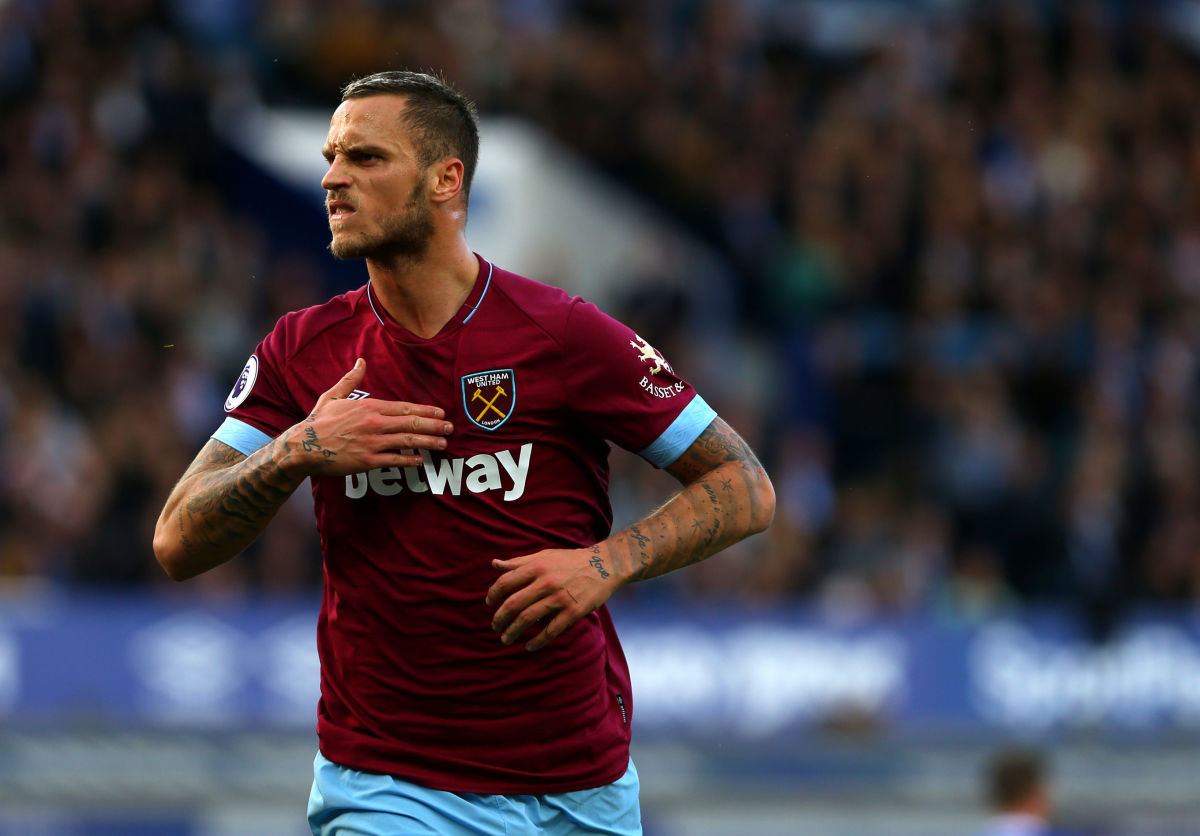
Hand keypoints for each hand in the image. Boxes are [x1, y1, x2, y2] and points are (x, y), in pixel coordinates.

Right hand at [287, 358, 453, 476]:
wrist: (303, 446)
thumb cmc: (318, 421)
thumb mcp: (333, 396)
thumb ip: (351, 379)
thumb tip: (361, 361)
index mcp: (369, 406)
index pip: (404, 407)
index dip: (425, 410)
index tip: (441, 412)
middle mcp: (374, 423)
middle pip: (411, 422)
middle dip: (434, 425)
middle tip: (451, 428)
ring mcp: (372, 442)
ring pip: (407, 441)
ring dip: (428, 442)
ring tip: (443, 444)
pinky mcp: (367, 461)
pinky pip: (394, 460)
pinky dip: (409, 459)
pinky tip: (421, 459)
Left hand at [485, 544, 621, 650]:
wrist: (605, 565)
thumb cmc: (570, 560)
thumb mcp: (544, 555)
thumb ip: (518, 562)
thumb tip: (494, 564)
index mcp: (537, 566)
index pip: (505, 582)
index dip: (493, 595)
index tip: (489, 604)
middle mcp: (546, 582)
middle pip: (513, 604)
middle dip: (500, 619)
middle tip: (495, 626)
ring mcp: (559, 598)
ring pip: (527, 619)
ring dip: (513, 632)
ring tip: (506, 639)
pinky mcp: (573, 612)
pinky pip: (550, 631)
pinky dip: (537, 641)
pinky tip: (529, 646)